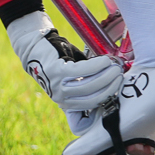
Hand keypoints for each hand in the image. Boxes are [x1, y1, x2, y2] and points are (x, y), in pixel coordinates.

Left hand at [6, 11, 121, 112]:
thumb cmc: (58, 61)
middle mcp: (61, 98)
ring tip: (115, 66)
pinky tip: (106, 60)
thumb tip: (114, 82)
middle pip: (93, 98)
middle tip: (119, 74)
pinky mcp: (58, 71)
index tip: (119, 87)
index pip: (91, 107)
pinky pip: (83, 71)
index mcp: (66, 103)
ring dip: (106, 76)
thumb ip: (89, 83)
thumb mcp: (72, 78)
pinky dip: (97, 66)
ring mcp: (58, 86)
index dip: (107, 98)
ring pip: (89, 86)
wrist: (34, 46)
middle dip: (110, 86)